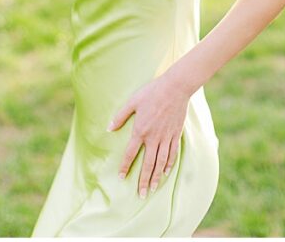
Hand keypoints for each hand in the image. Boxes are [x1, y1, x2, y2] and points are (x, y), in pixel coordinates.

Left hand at [107, 75, 190, 197]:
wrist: (174, 88)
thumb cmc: (151, 93)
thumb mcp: (132, 102)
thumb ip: (120, 117)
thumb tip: (109, 128)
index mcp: (140, 130)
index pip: (131, 153)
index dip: (126, 166)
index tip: (122, 178)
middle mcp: (153, 138)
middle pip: (148, 164)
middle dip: (144, 181)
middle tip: (141, 195)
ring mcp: (166, 137)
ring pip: (161, 162)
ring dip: (157, 177)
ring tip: (153, 189)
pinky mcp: (175, 135)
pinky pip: (172, 154)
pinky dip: (169, 165)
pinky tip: (165, 172)